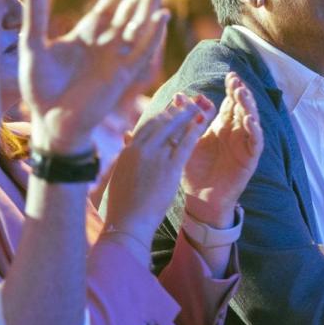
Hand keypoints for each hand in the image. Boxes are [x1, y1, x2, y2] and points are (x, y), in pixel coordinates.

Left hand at [20, 0, 169, 153]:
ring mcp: (118, 58)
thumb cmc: (40, 89)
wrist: (49, 124)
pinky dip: (150, 35)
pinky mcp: (122, 77)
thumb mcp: (33, 45)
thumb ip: (36, 15)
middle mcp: (108, 42)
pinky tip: (160, 15)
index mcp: (89, 32)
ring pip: (138, 22)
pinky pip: (140, 52)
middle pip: (131, 3)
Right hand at [103, 93, 213, 235]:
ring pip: (175, 128)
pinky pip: (185, 143)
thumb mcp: (120, 174)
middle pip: (162, 122)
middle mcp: (140, 149)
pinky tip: (204, 121)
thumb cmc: (122, 206)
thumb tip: (126, 137)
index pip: (147, 125)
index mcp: (128, 150)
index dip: (162, 115)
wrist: (127, 224)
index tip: (172, 108)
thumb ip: (126, 153)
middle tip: (189, 101)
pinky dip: (195, 130)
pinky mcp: (169, 168)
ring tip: (200, 105)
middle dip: (177, 110)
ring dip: (189, 114)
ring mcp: (155, 157)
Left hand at [182, 72, 263, 227]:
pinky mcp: (249, 160)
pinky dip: (254, 131)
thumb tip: (176, 96)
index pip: (230, 103)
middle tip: (236, 81)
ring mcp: (244, 145)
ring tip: (243, 95)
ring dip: (249, 107)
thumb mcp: (186, 141)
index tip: (230, 75)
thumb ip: (184, 120)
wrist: (200, 199)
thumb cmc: (193, 170)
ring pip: (252, 121)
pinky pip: (256, 143)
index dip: (232, 89)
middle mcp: (235, 133)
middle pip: (243, 108)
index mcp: (221, 126)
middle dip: (241, 93)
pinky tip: (249, 120)